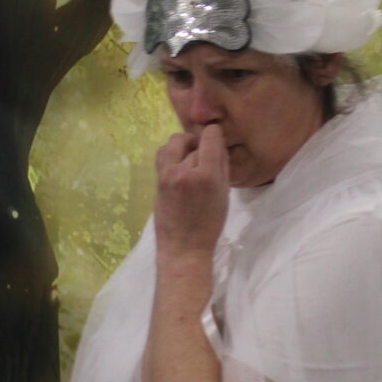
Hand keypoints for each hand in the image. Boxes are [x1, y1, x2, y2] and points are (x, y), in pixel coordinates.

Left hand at [153, 123, 229, 257]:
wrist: (183, 248)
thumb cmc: (209, 225)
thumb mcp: (224, 195)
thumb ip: (222, 167)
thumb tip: (218, 144)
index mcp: (207, 175)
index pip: (210, 137)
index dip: (214, 133)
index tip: (216, 138)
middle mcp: (185, 171)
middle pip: (194, 142)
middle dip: (200, 144)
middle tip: (204, 154)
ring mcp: (168, 175)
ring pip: (175, 143)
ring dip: (183, 145)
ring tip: (190, 156)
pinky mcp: (158, 180)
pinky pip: (162, 154)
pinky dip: (171, 153)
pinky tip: (178, 163)